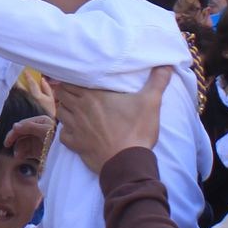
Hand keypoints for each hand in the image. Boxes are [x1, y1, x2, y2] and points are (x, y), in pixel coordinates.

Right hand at [3, 111, 55, 161]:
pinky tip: (20, 156)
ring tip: (18, 155)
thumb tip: (14, 126)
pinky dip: (22, 153)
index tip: (7, 141)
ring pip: (23, 143)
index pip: (23, 125)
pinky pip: (27, 150)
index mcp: (40, 122)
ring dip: (18, 148)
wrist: (70, 153)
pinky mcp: (38, 150)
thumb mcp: (44, 131)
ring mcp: (38, 140)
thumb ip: (30, 128)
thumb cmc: (58, 138)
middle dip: (15, 140)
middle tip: (7, 147)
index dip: (14, 132)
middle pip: (21, 134)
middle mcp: (38, 130)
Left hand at [53, 68, 171, 174]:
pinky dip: (67, 131)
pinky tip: (75, 130)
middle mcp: (79, 109)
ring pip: (61, 112)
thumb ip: (157, 81)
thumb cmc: (136, 130)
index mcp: (93, 95)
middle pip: (62, 94)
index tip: (77, 77)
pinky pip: (63, 134)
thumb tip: (166, 64)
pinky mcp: (75, 145)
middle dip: (67, 91)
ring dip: (66, 108)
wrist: (127, 162)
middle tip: (77, 91)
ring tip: (75, 108)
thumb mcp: (150, 102)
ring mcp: (75, 128)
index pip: (69, 80)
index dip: (71, 78)